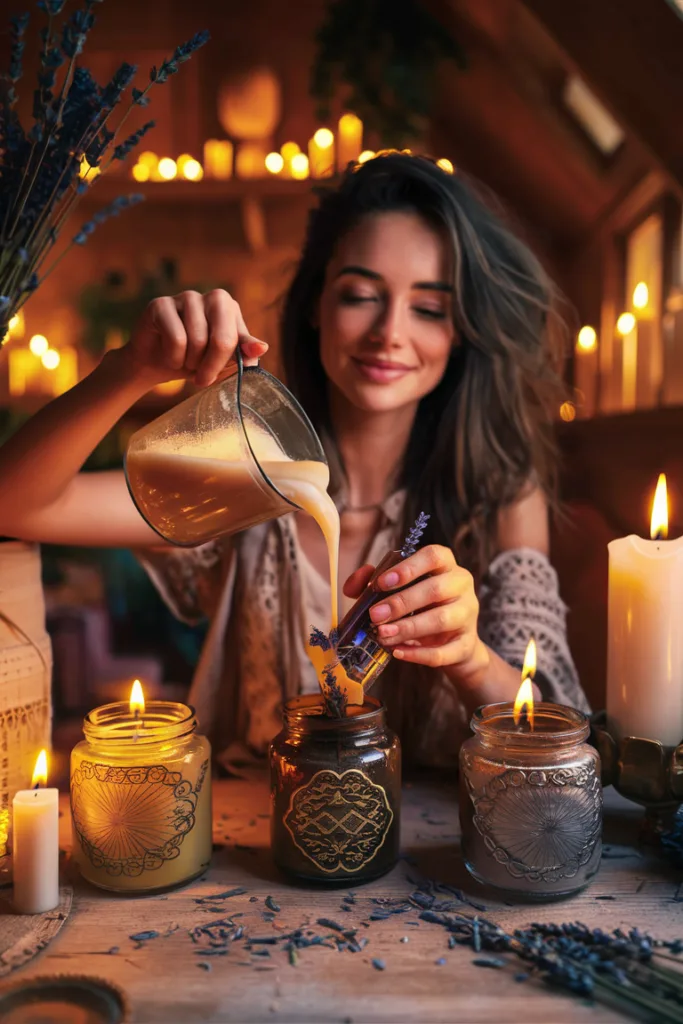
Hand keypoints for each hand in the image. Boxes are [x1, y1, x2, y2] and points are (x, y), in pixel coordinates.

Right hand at [115, 289, 267, 387]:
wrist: (157, 364)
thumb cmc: (195, 360)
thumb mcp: (224, 361)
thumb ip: (243, 353)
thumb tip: (262, 348)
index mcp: (231, 308)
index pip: (239, 341)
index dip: (228, 365)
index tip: (218, 377)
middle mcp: (212, 297)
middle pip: (222, 339)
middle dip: (212, 366)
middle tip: (203, 380)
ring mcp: (186, 297)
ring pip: (197, 340)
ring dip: (191, 362)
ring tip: (186, 363)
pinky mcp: (160, 304)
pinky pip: (176, 339)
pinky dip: (174, 358)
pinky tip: (169, 356)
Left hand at [344, 545, 487, 678]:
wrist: (452, 642)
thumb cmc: (421, 607)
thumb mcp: (399, 590)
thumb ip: (374, 582)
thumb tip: (356, 583)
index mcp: (446, 565)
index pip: (435, 556)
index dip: (408, 568)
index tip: (382, 582)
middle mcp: (461, 586)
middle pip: (435, 589)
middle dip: (401, 603)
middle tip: (375, 615)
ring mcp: (468, 615)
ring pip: (441, 619)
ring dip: (408, 628)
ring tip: (383, 635)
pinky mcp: (466, 644)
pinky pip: (444, 651)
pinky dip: (418, 654)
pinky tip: (397, 652)